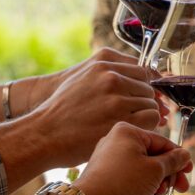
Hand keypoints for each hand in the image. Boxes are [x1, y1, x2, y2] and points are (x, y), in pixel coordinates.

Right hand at [24, 48, 166, 121]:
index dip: (144, 86)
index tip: (142, 98)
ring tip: (128, 124)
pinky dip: (147, 126)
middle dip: (143, 101)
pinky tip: (132, 131)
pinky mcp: (120, 118)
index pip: (141, 70)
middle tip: (133, 115)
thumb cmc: (61, 109)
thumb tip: (144, 78)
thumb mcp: (81, 77)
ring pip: (151, 103)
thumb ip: (108, 71)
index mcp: (102, 62)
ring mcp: (116, 97)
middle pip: (147, 86)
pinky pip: (151, 118)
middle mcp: (111, 76)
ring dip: (145, 115)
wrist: (44, 132)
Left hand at [74, 123, 192, 194]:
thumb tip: (184, 155)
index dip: (178, 158)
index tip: (188, 171)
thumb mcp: (155, 170)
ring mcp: (111, 161)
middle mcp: (117, 142)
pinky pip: (132, 180)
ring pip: (144, 170)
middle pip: (153, 156)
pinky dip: (143, 189)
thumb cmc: (122, 183)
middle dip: (168, 174)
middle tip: (180, 188)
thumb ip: (173, 161)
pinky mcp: (107, 177)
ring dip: (156, 184)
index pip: (162, 142)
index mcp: (128, 132)